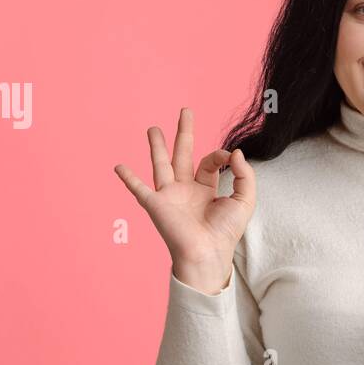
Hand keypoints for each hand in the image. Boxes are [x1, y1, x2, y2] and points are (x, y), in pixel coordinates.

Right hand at [113, 108, 256, 287]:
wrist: (207, 253)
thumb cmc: (226, 232)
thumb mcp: (244, 200)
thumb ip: (244, 174)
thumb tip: (235, 152)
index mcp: (206, 190)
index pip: (209, 162)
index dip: (220, 155)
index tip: (228, 157)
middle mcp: (186, 190)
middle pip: (184, 155)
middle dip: (184, 133)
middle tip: (185, 111)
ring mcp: (170, 196)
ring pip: (161, 165)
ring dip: (157, 146)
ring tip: (153, 128)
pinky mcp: (156, 204)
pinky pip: (139, 189)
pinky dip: (128, 178)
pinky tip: (118, 167)